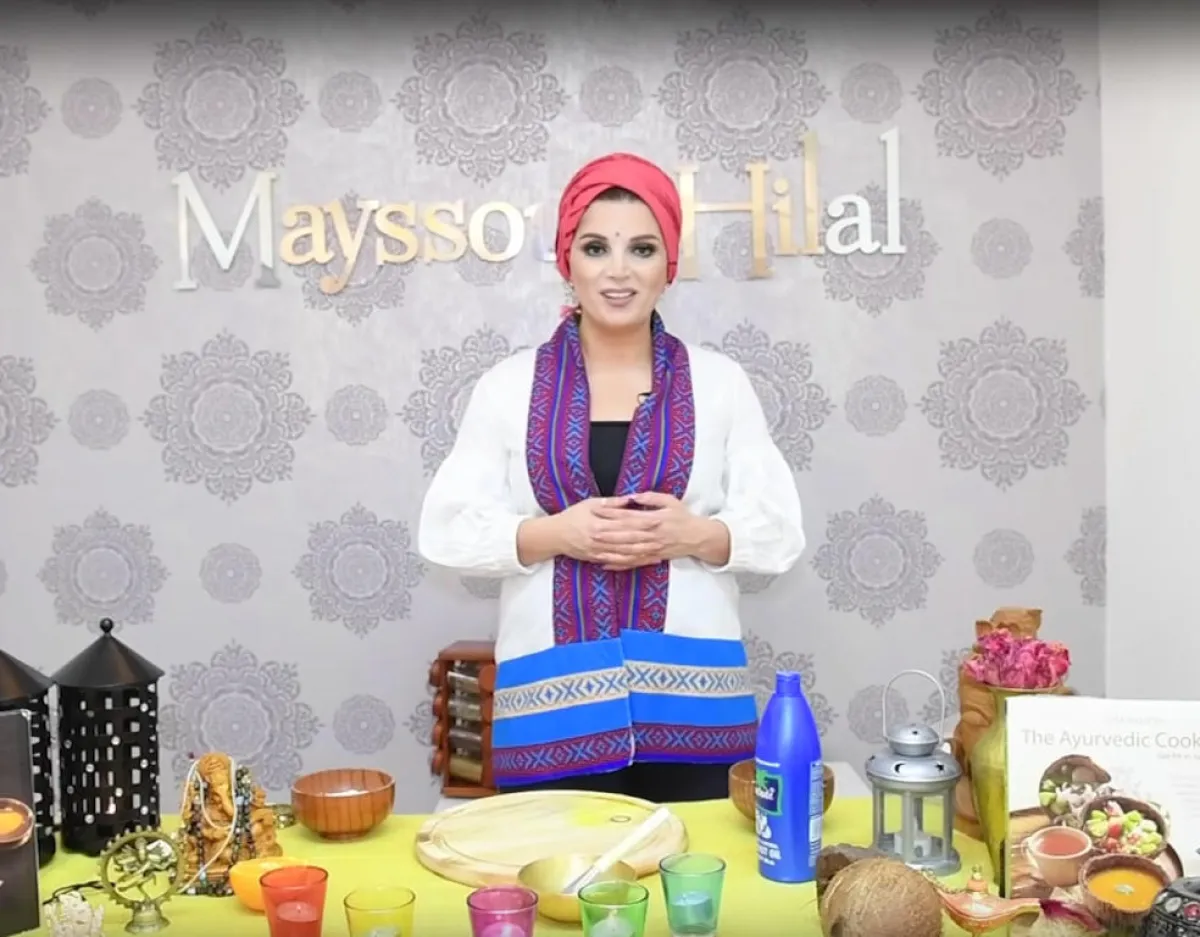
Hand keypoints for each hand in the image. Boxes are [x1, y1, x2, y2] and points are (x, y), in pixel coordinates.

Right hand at [549, 498, 651, 565]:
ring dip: (643, 553)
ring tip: (658, 551)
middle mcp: (601, 539)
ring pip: (626, 554)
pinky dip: (632, 562)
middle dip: (648, 539)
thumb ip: (611, 504)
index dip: (643, 522)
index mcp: (600, 524)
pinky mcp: (598, 559)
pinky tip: (643, 560)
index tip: (657, 520)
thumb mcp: (590, 504)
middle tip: (664, 537)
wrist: (555, 535)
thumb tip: (630, 499)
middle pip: (629, 540)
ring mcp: (599, 551)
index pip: (626, 523)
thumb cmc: (572, 516)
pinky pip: (618, 562)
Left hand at [591, 491, 705, 570]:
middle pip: (625, 534)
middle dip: (606, 533)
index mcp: (654, 519)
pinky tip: (605, 564)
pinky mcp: (652, 558)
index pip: (629, 516)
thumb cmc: (683, 517)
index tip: (598, 510)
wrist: (698, 537)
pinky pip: (633, 563)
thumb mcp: (670, 501)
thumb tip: (633, 496)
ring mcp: (651, 548)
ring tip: (593, 548)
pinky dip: (619, 564)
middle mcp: (651, 535)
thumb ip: (651, 497)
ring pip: (627, 551)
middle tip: (589, 531)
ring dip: (609, 550)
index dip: (612, 513)